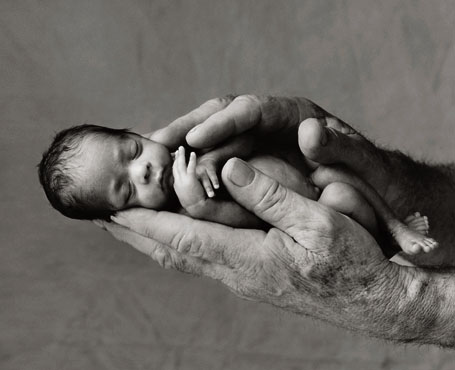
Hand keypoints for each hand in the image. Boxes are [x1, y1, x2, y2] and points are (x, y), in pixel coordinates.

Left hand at [99, 158, 416, 340]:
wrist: (373, 300)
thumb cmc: (351, 262)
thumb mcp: (318, 222)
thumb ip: (271, 196)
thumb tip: (230, 170)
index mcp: (248, 257)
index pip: (182, 236)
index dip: (145, 221)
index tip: (111, 208)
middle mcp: (236, 272)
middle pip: (172, 251)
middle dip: (134, 233)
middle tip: (102, 216)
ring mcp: (242, 277)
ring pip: (183, 257)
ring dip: (152, 238)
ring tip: (128, 222)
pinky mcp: (251, 276)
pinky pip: (201, 258)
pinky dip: (177, 242)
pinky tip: (174, 235)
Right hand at [149, 95, 389, 197]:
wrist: (381, 198)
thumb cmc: (373, 180)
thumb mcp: (364, 164)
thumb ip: (341, 148)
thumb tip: (310, 132)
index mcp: (296, 116)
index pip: (252, 109)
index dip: (222, 122)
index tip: (195, 139)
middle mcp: (272, 126)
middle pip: (221, 117)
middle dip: (188, 130)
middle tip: (154, 146)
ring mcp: (260, 145)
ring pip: (214, 141)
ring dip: (183, 151)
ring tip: (153, 164)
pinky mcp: (253, 165)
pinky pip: (217, 164)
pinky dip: (195, 171)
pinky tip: (174, 183)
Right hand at [172, 146, 205, 209]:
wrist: (196, 208)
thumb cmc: (193, 204)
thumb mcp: (184, 195)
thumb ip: (183, 189)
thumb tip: (182, 187)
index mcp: (176, 185)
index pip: (174, 171)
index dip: (175, 163)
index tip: (175, 156)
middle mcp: (178, 181)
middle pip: (175, 166)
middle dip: (176, 156)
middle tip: (178, 149)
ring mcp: (183, 180)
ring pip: (181, 165)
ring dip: (181, 155)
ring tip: (182, 147)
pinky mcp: (191, 180)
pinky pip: (191, 167)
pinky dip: (191, 159)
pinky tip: (193, 154)